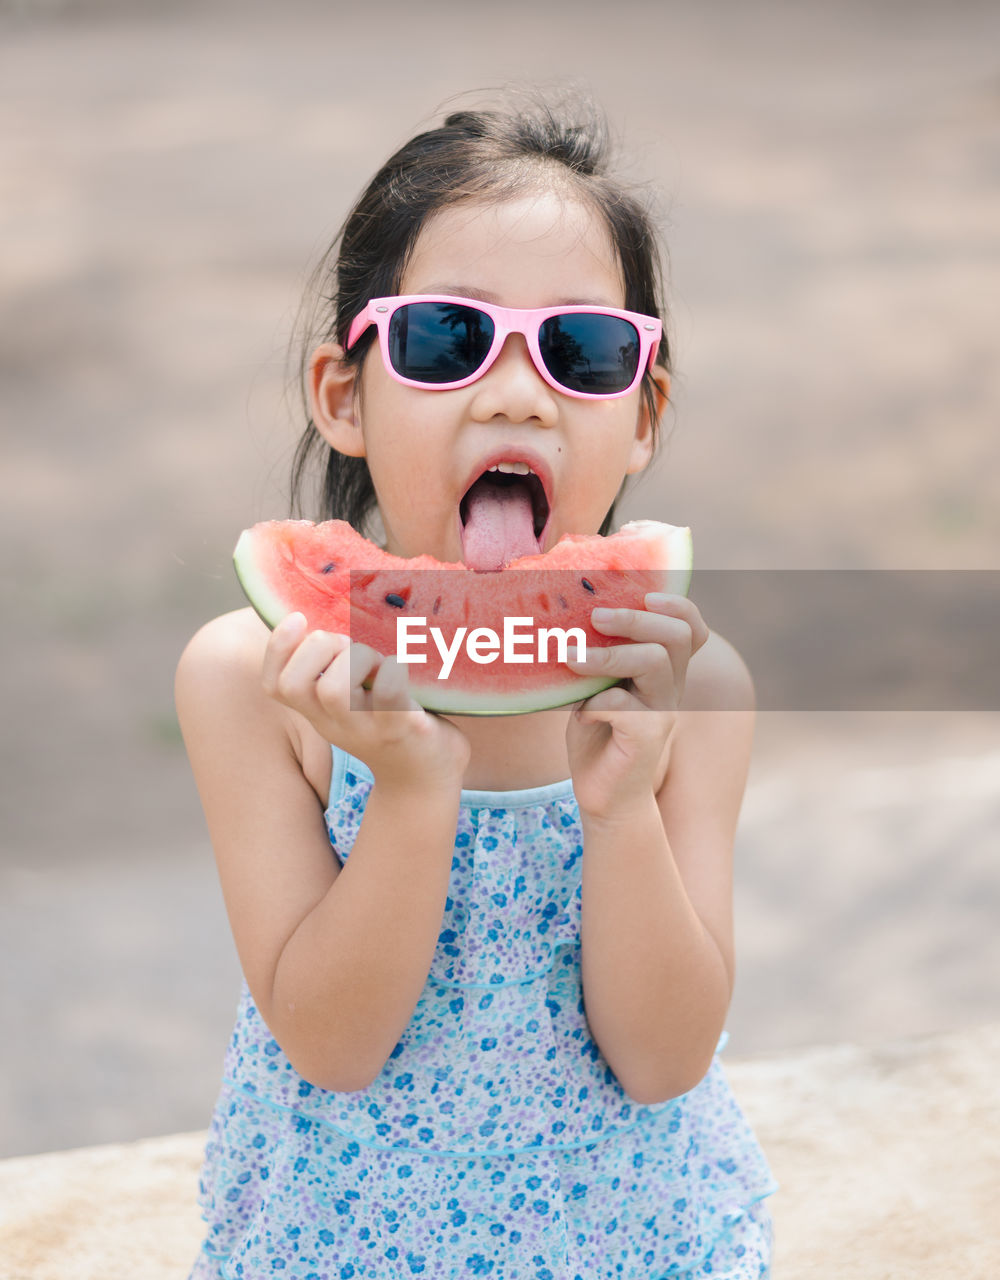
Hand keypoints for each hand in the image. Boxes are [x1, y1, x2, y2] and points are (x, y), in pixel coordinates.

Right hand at [261, 613, 469, 790]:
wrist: (425, 782)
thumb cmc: (391, 727)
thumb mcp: (353, 705)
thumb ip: (336, 673)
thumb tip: (330, 619)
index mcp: (319, 714)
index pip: (274, 685)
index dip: (277, 648)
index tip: (298, 617)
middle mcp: (335, 724)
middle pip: (295, 684)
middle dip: (318, 647)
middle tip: (350, 645)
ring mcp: (367, 730)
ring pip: (333, 691)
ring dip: (355, 659)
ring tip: (376, 660)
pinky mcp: (403, 730)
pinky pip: (388, 693)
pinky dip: (393, 669)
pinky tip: (402, 667)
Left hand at [563, 593, 709, 821]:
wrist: (605, 796)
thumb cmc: (597, 735)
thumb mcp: (597, 687)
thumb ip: (598, 656)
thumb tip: (566, 614)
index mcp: (664, 672)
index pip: (691, 627)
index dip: (676, 604)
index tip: (643, 595)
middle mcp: (670, 688)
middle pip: (675, 635)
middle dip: (634, 618)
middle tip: (595, 617)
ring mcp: (662, 714)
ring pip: (654, 661)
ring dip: (608, 654)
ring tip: (572, 657)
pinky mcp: (646, 739)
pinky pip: (625, 705)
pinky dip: (595, 702)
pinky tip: (580, 714)